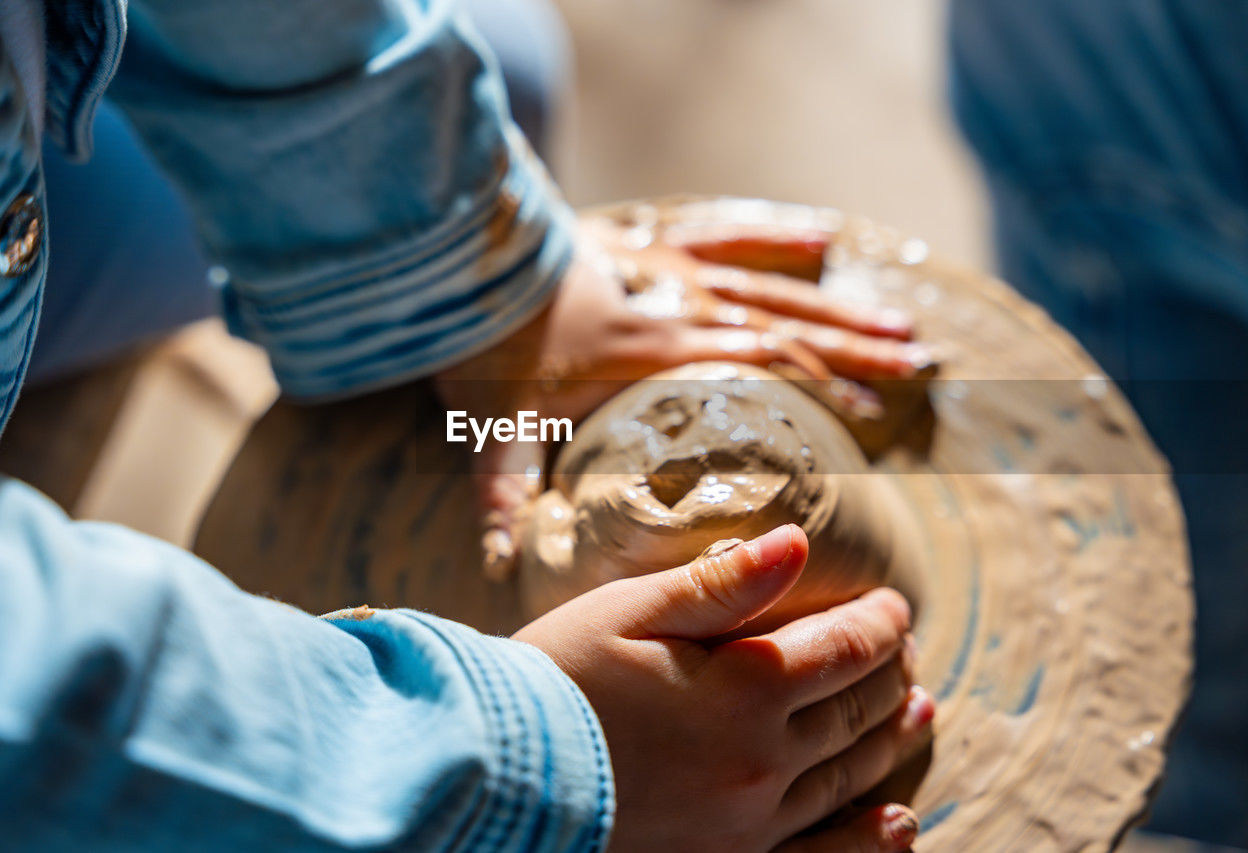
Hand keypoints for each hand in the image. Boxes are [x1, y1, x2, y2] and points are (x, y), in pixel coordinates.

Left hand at [434, 224, 933, 577]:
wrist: (467, 255)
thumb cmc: (485, 344)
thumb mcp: (494, 426)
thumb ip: (504, 492)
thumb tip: (500, 564)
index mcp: (654, 354)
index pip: (754, 370)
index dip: (816, 390)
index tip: (871, 417)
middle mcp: (680, 306)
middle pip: (786, 327)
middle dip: (855, 350)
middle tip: (920, 364)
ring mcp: (672, 269)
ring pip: (772, 286)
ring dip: (837, 304)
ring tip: (899, 323)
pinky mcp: (655, 244)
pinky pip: (728, 236)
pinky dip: (776, 238)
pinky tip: (822, 237)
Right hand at [513, 524, 933, 852]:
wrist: (496, 777)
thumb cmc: (556, 680)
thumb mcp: (632, 613)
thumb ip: (723, 585)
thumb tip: (799, 543)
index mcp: (744, 689)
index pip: (843, 648)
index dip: (880, 622)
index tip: (895, 603)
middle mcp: (762, 760)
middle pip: (856, 710)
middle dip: (890, 672)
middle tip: (906, 649)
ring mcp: (748, 820)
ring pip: (849, 775)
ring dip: (891, 737)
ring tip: (918, 709)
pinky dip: (867, 839)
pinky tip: (898, 822)